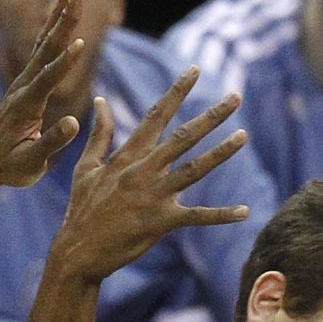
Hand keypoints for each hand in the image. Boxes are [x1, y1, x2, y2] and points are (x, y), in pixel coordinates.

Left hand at [0, 0, 87, 189]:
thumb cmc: (9, 167)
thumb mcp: (30, 163)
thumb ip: (52, 143)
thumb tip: (73, 123)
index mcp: (26, 106)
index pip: (48, 79)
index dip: (65, 62)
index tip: (81, 42)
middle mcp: (24, 86)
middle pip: (46, 48)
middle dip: (62, 20)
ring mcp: (24, 81)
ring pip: (45, 42)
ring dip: (58, 14)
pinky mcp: (27, 81)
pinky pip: (43, 50)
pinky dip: (53, 28)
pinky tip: (60, 11)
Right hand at [51, 67, 249, 281]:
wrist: (78, 251)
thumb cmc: (82, 209)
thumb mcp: (86, 167)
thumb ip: (99, 134)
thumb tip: (101, 100)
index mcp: (128, 155)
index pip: (157, 115)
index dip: (177, 91)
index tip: (195, 71)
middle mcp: (144, 170)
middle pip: (184, 136)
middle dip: (211, 116)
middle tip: (236, 97)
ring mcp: (153, 195)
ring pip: (194, 169)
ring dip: (221, 152)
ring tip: (243, 136)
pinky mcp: (161, 222)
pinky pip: (197, 216)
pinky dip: (221, 215)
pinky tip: (245, 211)